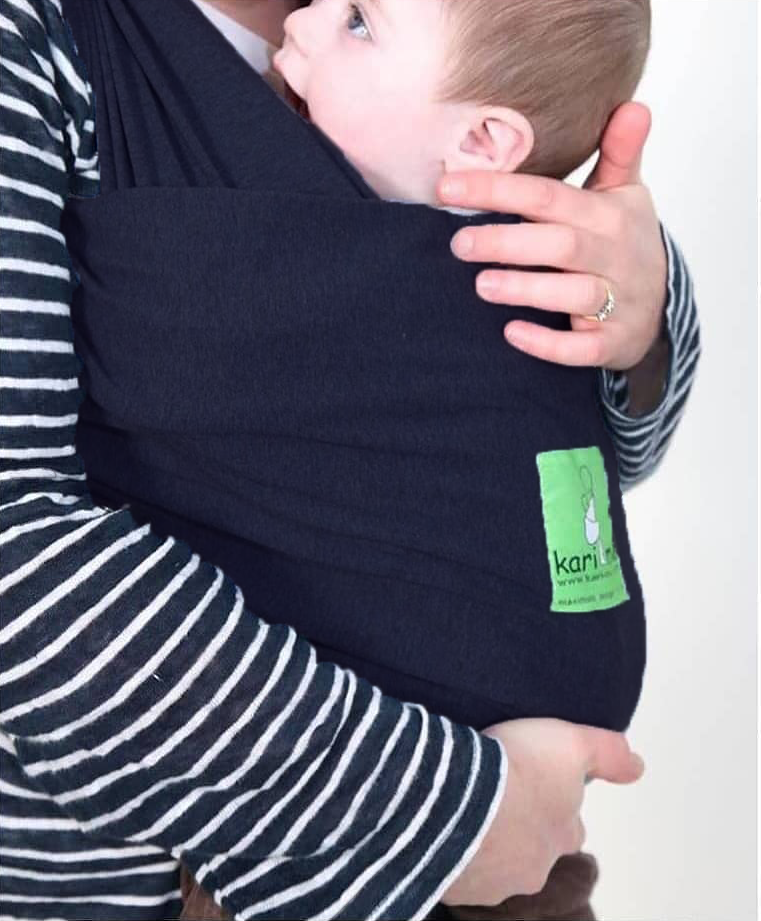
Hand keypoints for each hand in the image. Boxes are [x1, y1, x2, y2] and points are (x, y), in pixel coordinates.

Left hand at [438, 103, 668, 371]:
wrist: (660, 306)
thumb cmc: (626, 244)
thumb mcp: (626, 196)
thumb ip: (619, 154)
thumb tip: (632, 105)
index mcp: (607, 215)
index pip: (548, 196)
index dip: (499, 190)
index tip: (447, 187)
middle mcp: (614, 255)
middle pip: (560, 244)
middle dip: (507, 242)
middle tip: (458, 243)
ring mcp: (616, 301)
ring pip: (572, 294)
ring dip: (526, 289)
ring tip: (480, 286)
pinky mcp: (612, 341)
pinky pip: (583, 347)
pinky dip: (549, 343)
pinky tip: (512, 333)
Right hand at [441, 718, 644, 907]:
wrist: (455, 795)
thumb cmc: (516, 766)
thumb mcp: (571, 743)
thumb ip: (608, 753)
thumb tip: (638, 767)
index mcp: (562, 835)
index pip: (568, 827)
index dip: (553, 805)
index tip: (535, 785)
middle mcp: (533, 868)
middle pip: (533, 852)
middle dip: (519, 831)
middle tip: (497, 797)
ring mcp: (493, 883)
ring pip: (494, 864)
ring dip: (484, 842)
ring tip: (463, 807)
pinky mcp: (455, 887)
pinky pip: (456, 870)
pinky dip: (451, 851)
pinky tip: (440, 823)